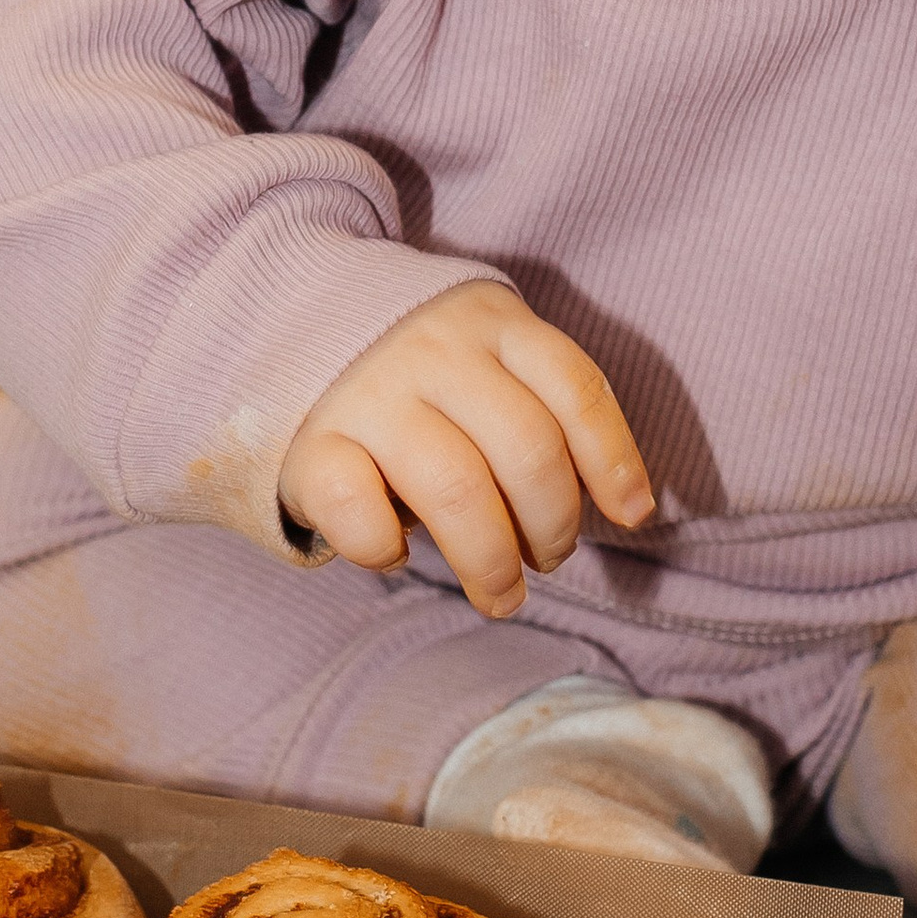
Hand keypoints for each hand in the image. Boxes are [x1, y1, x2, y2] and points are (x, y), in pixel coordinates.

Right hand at [277, 279, 654, 619]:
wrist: (284, 326)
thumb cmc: (418, 371)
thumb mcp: (486, 357)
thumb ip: (543, 408)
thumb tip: (629, 507)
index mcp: (493, 323)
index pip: (576, 389)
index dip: (615, 461)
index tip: (632, 516)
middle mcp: (435, 349)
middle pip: (527, 451)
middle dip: (554, 527)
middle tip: (545, 562)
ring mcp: (369, 393)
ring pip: (457, 491)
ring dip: (491, 562)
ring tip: (500, 594)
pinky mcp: (311, 444)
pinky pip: (362, 514)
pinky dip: (388, 551)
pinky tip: (398, 553)